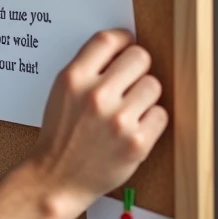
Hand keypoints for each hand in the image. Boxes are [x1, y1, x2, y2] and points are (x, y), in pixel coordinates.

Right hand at [30, 29, 167, 216]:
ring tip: (130, 109)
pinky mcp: (137, 143)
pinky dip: (151, 120)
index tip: (127, 47)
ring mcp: (118, 120)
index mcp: (73, 79)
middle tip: (130, 83)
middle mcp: (96, 96)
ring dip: (145, 96)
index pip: (108, 40)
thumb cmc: (60, 136)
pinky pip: (160, 114)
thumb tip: (121, 49)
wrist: (56, 179)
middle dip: (137, 68)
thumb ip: (86, 70)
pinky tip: (134, 128)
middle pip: (139, 57)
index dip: (123, 40)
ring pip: (154, 85)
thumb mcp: (61, 94)